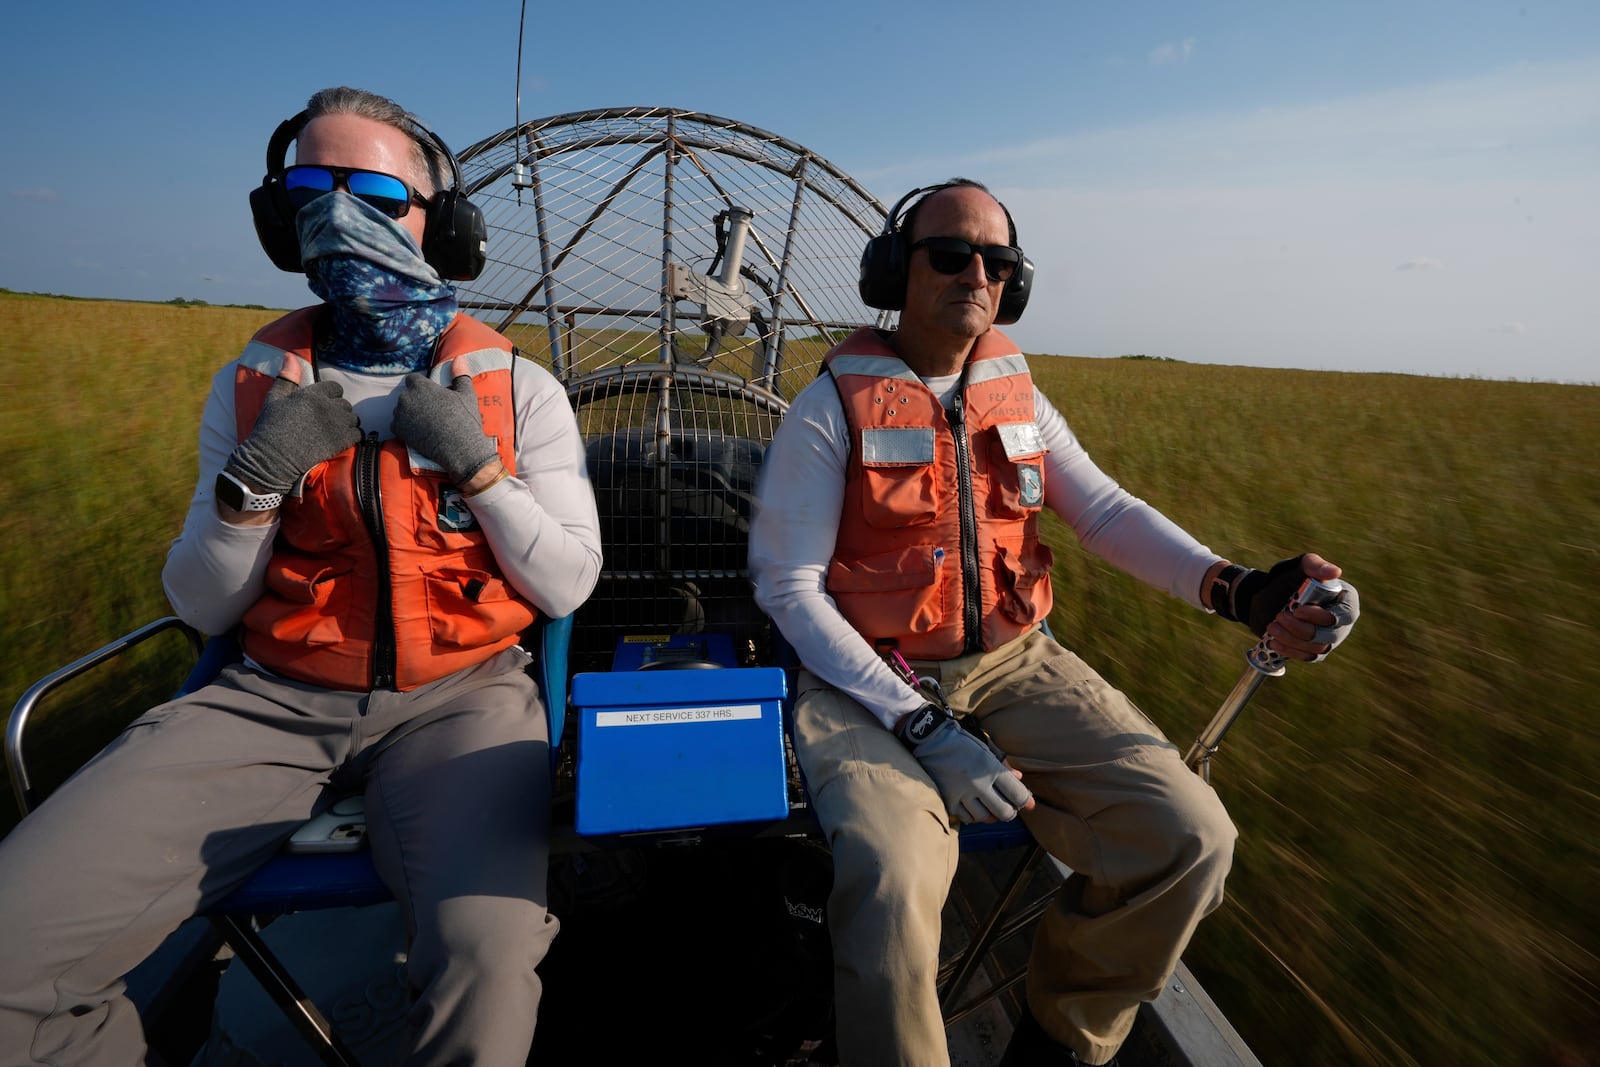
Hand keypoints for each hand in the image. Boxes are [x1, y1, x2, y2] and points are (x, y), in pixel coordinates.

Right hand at [225, 355, 360, 494]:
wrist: (272, 459)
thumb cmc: (270, 428)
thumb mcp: (274, 399)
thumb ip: (287, 377)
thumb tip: (290, 355)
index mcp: (312, 394)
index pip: (335, 388)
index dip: (330, 396)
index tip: (321, 406)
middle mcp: (327, 407)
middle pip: (345, 403)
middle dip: (337, 410)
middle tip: (325, 421)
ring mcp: (336, 424)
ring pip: (353, 418)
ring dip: (346, 423)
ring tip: (332, 430)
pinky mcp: (341, 441)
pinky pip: (357, 434)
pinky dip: (351, 436)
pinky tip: (339, 440)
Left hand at [391, 357, 497, 485]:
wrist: (459, 449)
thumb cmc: (464, 420)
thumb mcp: (466, 394)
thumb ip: (459, 374)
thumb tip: (459, 358)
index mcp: (421, 386)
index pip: (412, 379)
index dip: (421, 386)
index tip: (430, 395)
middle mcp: (406, 397)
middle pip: (406, 394)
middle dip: (415, 400)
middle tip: (430, 411)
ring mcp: (400, 414)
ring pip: (400, 409)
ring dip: (408, 413)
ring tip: (425, 423)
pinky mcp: (398, 430)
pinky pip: (396, 424)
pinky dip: (404, 427)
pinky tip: (418, 432)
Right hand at [897, 705, 1034, 823]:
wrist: (927, 739)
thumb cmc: (959, 741)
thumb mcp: (984, 747)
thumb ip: (1002, 765)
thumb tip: (1018, 779)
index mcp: (989, 767)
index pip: (1016, 793)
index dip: (1025, 801)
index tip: (1028, 804)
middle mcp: (977, 784)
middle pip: (1004, 812)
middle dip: (1010, 812)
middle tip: (1009, 808)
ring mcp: (961, 794)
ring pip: (984, 817)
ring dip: (990, 814)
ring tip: (989, 806)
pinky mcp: (948, 800)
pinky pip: (966, 818)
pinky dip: (973, 816)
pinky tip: (973, 807)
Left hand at [1233, 552, 1359, 661]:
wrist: (1265, 599)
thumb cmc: (1286, 579)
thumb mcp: (1296, 566)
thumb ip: (1314, 565)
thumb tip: (1335, 572)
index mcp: (1345, 599)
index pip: (1345, 615)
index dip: (1322, 617)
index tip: (1297, 611)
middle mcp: (1342, 621)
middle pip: (1331, 635)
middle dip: (1302, 629)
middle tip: (1279, 616)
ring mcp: (1330, 637)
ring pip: (1318, 648)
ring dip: (1292, 639)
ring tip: (1272, 627)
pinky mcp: (1315, 650)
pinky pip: (1308, 657)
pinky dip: (1291, 651)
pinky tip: (1274, 642)